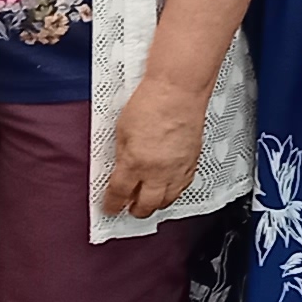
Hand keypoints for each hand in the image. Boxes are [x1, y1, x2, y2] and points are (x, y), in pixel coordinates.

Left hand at [105, 68, 214, 218]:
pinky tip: (168, 190)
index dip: (112, 204)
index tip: (109, 208)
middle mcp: (157, 171)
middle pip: (146, 205)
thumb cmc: (151, 102)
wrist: (178, 91)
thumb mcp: (122, 130)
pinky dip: (173, 193)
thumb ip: (121, 154)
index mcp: (135, 163)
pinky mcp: (191, 163)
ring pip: (167, 201)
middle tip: (129, 209)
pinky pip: (182, 188)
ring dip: (155, 205)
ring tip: (148, 203)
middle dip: (135, 211)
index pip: (120, 193)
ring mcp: (177, 169)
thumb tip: (119, 170)